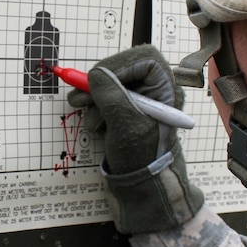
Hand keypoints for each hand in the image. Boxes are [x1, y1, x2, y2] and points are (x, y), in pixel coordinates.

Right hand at [68, 45, 202, 233]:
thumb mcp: (126, 124)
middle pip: (123, 70)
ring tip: (90, 117)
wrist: (142, 187)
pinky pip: (105, 100)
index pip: (145, 59)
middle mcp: (154, 92)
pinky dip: (95, 109)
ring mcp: (138, 102)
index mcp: (166, 90)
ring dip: (94, 98)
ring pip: (110, 85)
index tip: (100, 78)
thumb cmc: (143, 157)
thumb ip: (111, 94)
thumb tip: (96, 74)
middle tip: (81, 96)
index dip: (120, 63)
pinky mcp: (124, 113)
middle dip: (99, 83)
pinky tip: (96, 126)